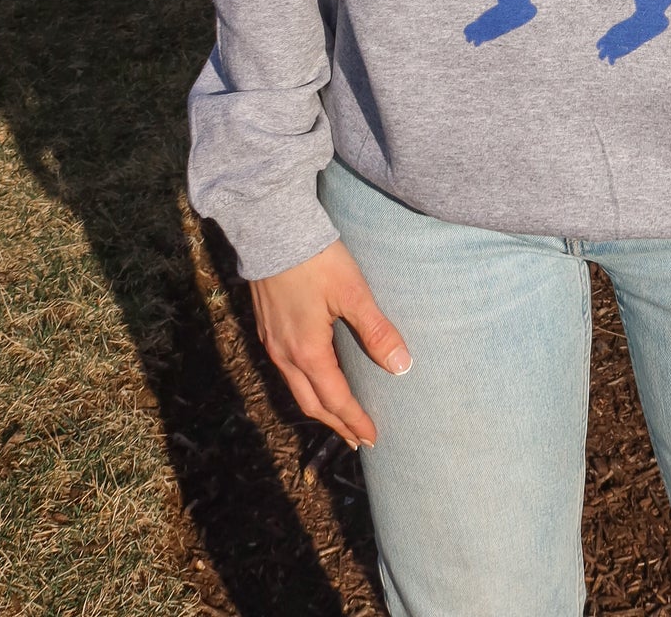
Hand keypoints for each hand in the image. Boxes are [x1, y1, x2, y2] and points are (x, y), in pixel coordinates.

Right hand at [249, 239, 410, 448]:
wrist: (273, 230)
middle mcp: (285, 355)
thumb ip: (377, 331)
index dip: (354, 420)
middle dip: (336, 424)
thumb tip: (402, 366)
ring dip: (320, 407)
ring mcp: (273, 343)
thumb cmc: (317, 260)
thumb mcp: (353, 292)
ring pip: (296, 388)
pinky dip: (305, 386)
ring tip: (338, 418)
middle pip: (311, 403)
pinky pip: (286, 371)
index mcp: (307, 352)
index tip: (372, 438)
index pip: (335, 399)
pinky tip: (315, 379)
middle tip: (357, 440)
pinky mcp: (268, 329)